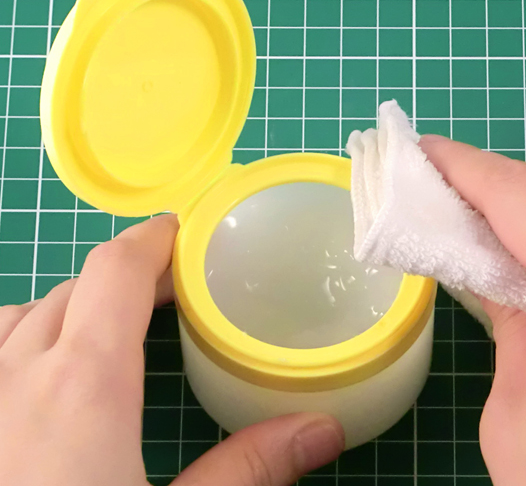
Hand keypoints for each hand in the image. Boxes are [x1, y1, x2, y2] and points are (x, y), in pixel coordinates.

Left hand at [0, 215, 343, 485]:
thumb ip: (249, 471)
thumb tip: (324, 428)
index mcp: (82, 384)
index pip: (116, 270)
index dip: (152, 240)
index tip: (182, 235)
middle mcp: (16, 372)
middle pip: (76, 287)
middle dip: (125, 278)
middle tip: (168, 294)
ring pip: (24, 314)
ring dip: (72, 306)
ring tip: (110, 328)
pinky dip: (23, 338)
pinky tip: (39, 375)